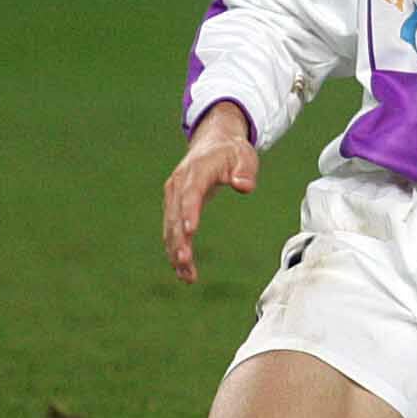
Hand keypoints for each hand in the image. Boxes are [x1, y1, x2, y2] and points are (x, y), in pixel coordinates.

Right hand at [162, 102, 257, 283]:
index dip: (189, 211)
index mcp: (197, 170)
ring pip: (171, 227)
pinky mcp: (174, 206)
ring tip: (187, 276)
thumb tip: (244, 186)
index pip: (191, 193)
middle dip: (179, 239)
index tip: (191, 231)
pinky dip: (176, 250)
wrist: (213, 142)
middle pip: (176, 215)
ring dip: (176, 251)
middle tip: (186, 262)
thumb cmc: (231, 152)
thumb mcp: (244, 156)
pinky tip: (184, 272)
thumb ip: (245, 171)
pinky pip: (172, 231)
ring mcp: (173, 196)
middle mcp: (179, 184)